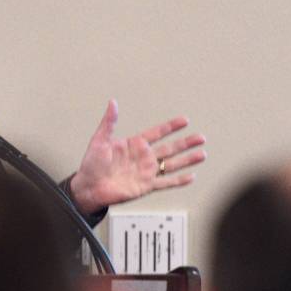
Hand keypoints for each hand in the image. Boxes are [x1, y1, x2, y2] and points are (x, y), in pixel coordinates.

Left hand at [69, 100, 206, 214]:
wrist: (88, 187)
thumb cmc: (91, 164)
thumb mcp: (99, 140)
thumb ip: (109, 122)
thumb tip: (113, 103)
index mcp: (134, 145)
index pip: (157, 133)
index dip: (170, 127)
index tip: (184, 120)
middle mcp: (143, 157)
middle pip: (170, 148)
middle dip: (186, 143)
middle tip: (201, 137)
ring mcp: (146, 172)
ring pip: (172, 164)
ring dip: (187, 160)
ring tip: (202, 154)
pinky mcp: (145, 186)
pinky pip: (165, 183)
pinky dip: (178, 181)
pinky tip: (191, 177)